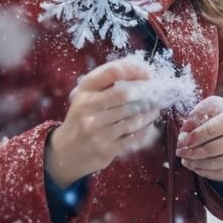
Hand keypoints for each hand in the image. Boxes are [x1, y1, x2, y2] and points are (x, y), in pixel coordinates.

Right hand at [45, 58, 161, 187]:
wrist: (66, 151)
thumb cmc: (82, 117)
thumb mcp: (86, 96)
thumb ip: (107, 83)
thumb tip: (139, 73)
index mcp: (84, 90)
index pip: (111, 72)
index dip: (133, 70)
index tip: (147, 74)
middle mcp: (88, 108)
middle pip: (124, 94)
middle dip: (145, 92)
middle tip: (156, 92)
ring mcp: (97, 129)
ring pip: (132, 117)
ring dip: (149, 111)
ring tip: (155, 107)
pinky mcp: (106, 148)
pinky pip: (132, 136)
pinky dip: (144, 128)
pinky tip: (147, 124)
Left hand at [176, 95, 222, 180]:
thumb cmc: (217, 114)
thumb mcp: (207, 107)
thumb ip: (194, 117)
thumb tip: (184, 134)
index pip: (213, 129)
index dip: (196, 135)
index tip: (183, 139)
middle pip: (214, 148)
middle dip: (193, 151)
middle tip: (179, 151)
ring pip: (215, 163)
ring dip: (195, 163)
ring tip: (184, 158)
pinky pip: (217, 174)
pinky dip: (202, 171)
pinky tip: (193, 164)